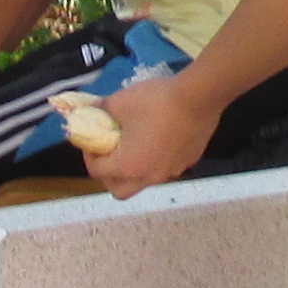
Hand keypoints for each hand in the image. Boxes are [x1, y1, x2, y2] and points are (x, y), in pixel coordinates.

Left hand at [89, 72, 218, 196]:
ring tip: (135, 144)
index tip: (91, 140)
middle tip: (108, 153)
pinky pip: (164, 169)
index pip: (97, 171)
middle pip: (119, 190)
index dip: (88, 155)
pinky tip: (159, 137)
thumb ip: (101, 109)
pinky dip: (155, 160)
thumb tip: (93, 109)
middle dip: (108, 175)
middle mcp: (148, 176)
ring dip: (133, 169)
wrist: (198, 97)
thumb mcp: (119, 101)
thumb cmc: (155, 102)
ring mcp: (170, 172)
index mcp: (128, 166)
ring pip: (143, 181)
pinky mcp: (187, 163)